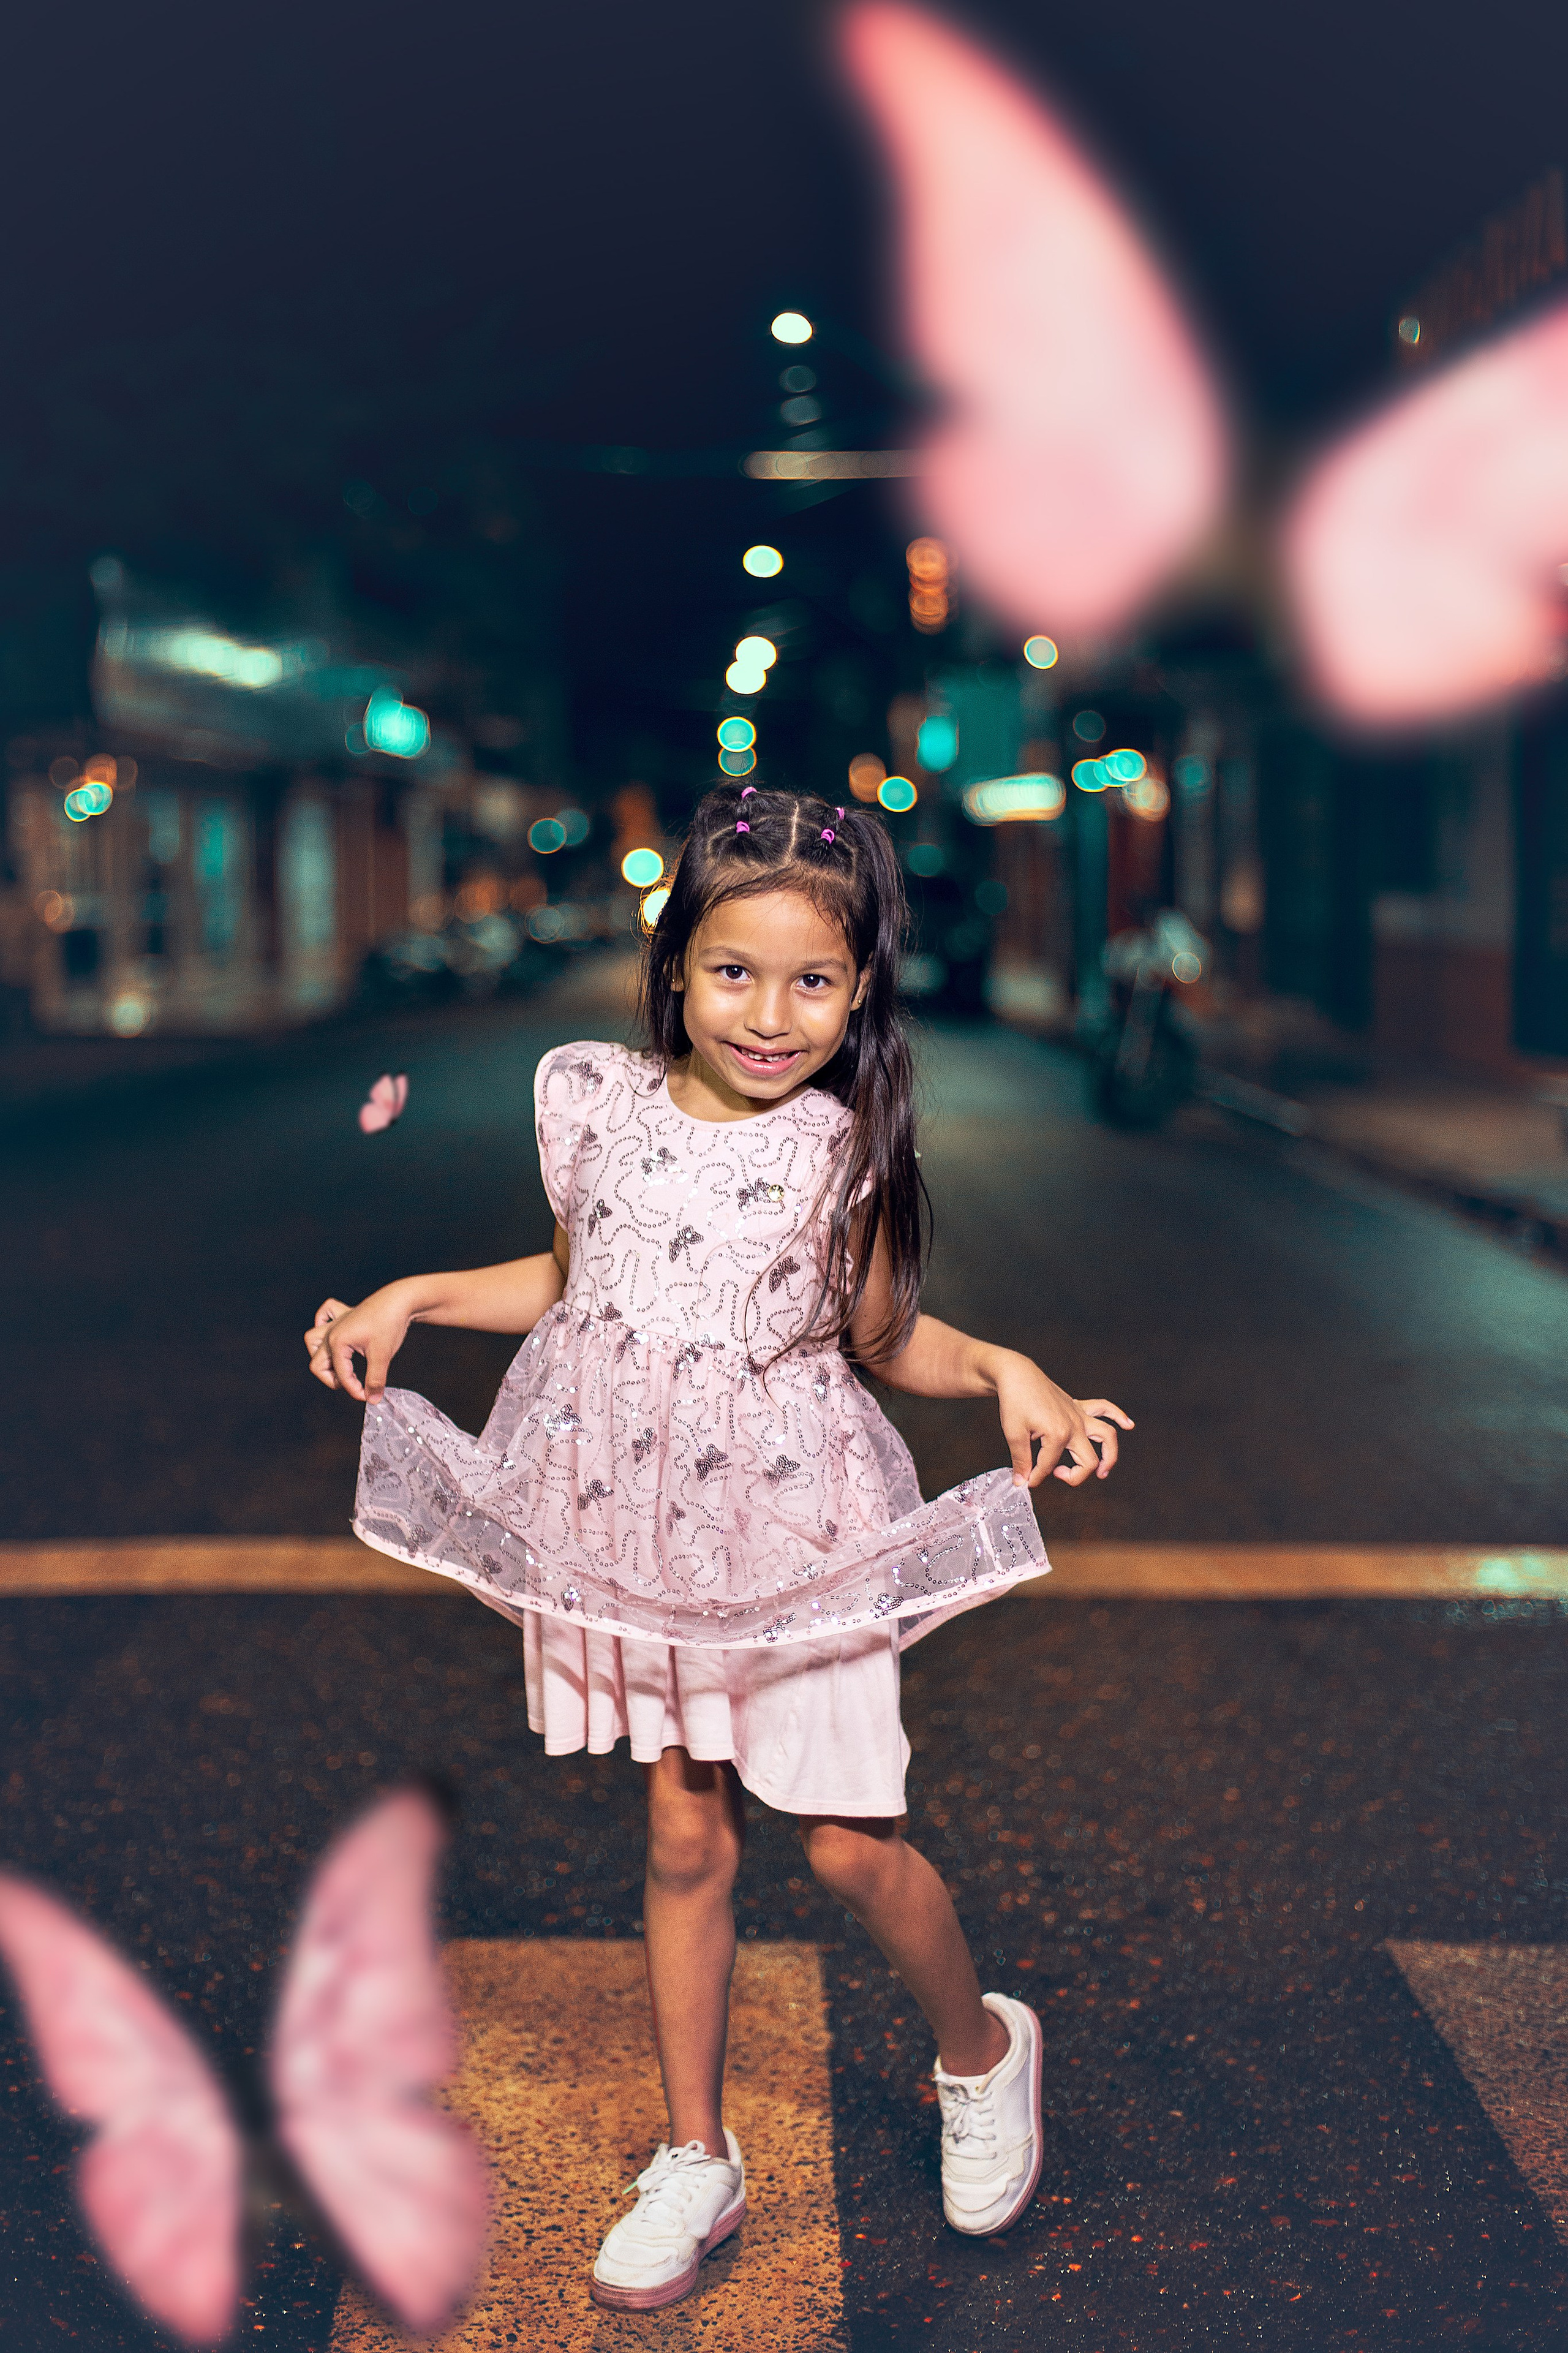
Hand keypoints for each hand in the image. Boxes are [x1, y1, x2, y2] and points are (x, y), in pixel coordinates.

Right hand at [303, 1289, 411, 1402]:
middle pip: (317, 1364)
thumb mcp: (382, 1356)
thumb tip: (373, 1398)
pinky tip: (333, 1333)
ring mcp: (337, 1322)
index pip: (340, 1375)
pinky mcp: (346, 1315)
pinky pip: (325, 1315)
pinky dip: (323, 1323)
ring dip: (320, 1355)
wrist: (401, 1299)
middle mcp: (331, 1332)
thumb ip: (375, 1380)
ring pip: (312, 1340)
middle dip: (333, 1379)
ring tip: (338, 1365)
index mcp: (337, 1342)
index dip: (354, 1390)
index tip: (368, 1396)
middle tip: (352, 1384)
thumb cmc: (389, 1323)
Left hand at [990, 1354, 1132, 1487]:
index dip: (1036, 1477)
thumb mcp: (1013, 1434)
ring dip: (1110, 1456)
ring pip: (1107, 1437)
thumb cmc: (1014, 1400)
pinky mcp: (1079, 1407)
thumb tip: (1021, 1481)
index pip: (1050, 1466)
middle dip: (1076, 1476)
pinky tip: (1128, 1425)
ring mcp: (1079, 1415)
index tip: (1025, 1480)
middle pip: (1088, 1460)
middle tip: (1058, 1476)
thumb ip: (1021, 1460)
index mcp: (1058, 1434)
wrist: (1017, 1374)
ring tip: (1103, 1471)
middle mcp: (1075, 1426)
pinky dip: (1118, 1416)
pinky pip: (1104, 1408)